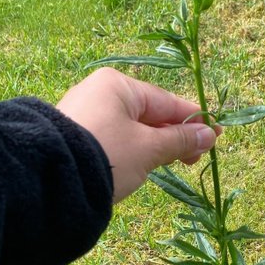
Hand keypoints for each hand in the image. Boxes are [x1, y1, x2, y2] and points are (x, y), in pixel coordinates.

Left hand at [57, 68, 218, 203]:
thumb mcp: (149, 149)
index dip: (194, 121)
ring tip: (174, 163)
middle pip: (149, 114)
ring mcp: (84, 113)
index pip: (166, 101)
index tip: (216, 136)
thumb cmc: (107, 155)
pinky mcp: (74, 135)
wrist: (49, 180)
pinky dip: (133, 149)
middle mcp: (99, 92)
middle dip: (175, 136)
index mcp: (118, 85)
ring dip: (155, 145)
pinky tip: (144, 164)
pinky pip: (114, 137)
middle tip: (196, 159)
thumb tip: (209, 135)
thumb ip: (180, 141)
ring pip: (131, 127)